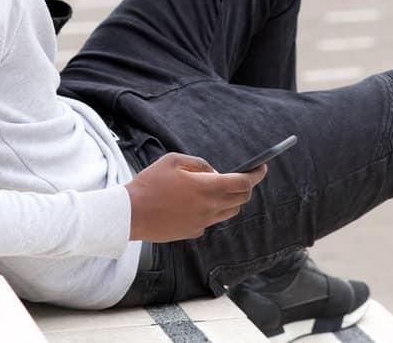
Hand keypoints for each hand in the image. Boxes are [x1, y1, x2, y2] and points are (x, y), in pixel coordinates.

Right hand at [125, 153, 267, 241]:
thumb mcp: (174, 160)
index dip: (257, 174)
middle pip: (241, 199)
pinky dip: (212, 210)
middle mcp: (209, 208)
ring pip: (229, 212)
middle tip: (241, 176)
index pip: (243, 182)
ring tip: (218, 188)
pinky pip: (211, 220)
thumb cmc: (149, 184)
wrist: (130, 214)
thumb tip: (215, 174)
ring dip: (230, 200)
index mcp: (207, 188)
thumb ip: (199, 164)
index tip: (262, 167)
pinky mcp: (193, 232)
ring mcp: (202, 223)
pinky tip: (196, 203)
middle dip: (246, 186)